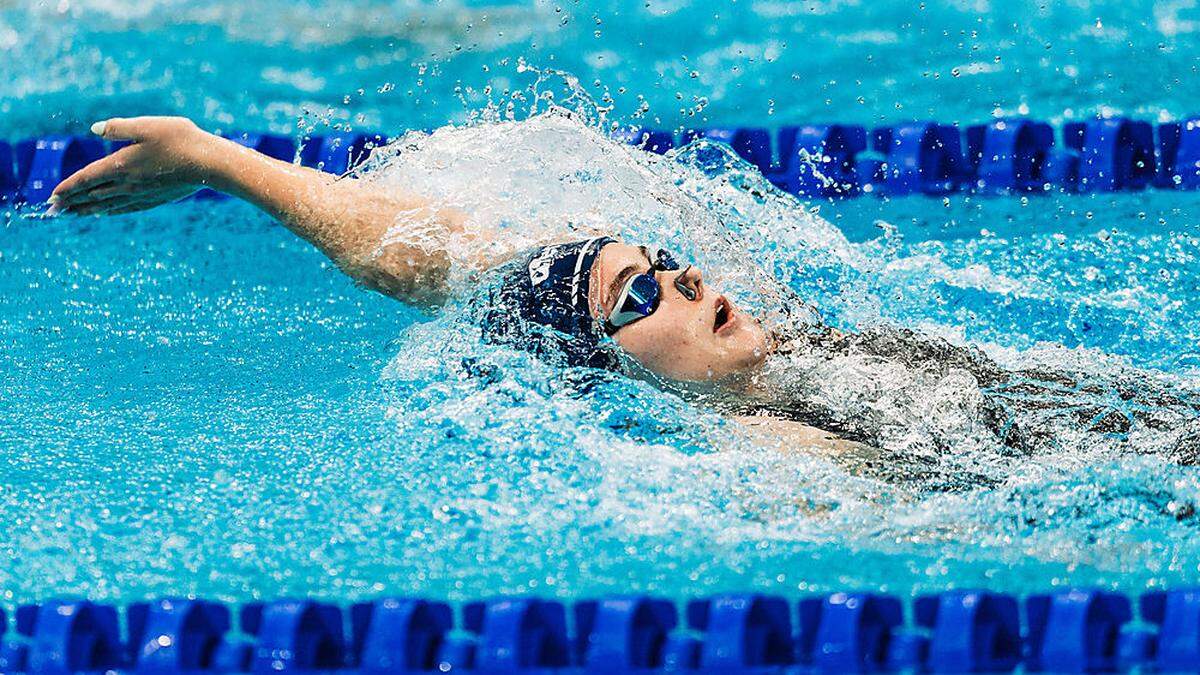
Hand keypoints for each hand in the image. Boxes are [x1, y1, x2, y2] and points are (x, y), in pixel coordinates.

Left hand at [50, 116, 215, 215]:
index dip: (68, 186)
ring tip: (73, 215)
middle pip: (93, 195)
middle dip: (71, 202)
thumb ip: (118, 128)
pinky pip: (126, 208)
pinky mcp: (155, 199)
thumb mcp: (146, 125)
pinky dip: (110, 211)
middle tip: (53, 211)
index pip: (86, 178)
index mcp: (121, 165)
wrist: (209, 164)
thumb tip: (94, 130)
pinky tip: (105, 213)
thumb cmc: (180, 140)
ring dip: (87, 210)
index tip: (52, 196)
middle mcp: (128, 184)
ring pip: (107, 205)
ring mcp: (142, 194)